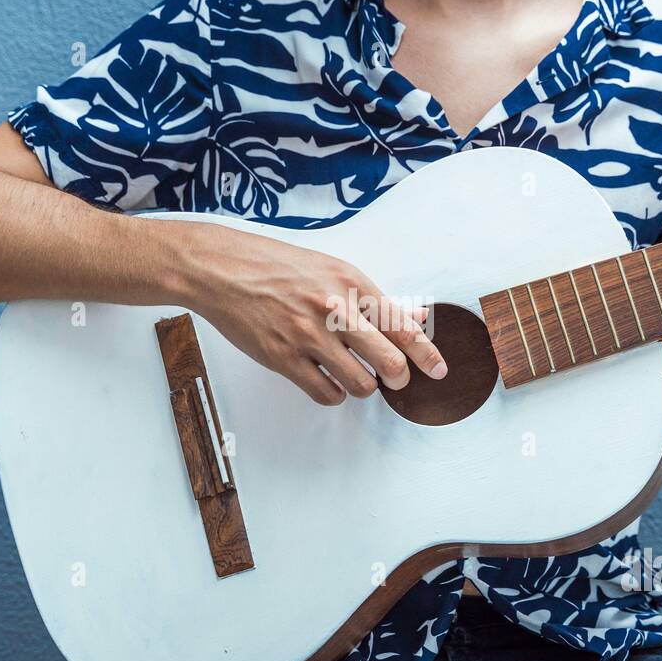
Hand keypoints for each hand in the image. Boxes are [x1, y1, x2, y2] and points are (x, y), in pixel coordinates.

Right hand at [179, 223, 445, 405]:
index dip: (427, 354)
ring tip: (353, 376)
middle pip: (389, 361)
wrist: (222, 268)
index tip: (439, 370)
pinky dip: (334, 394)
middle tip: (395, 379)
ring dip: (364, 387)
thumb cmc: (277, 266)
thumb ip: (371, 297)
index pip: (402, 326)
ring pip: (360, 384)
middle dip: (400, 378)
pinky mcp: (283, 358)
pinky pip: (325, 393)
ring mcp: (308, 335)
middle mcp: (334, 309)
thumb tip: (413, 317)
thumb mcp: (330, 269)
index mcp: (350, 283)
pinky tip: (328, 382)